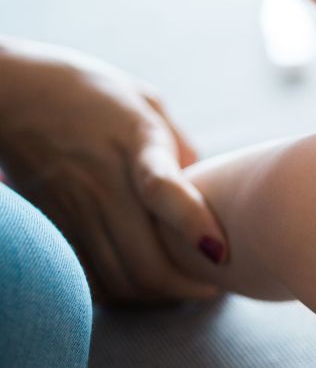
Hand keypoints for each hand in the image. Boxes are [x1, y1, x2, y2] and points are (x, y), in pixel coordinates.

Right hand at [0, 39, 226, 301]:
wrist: (11, 94)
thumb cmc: (93, 94)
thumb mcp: (147, 103)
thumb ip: (180, 146)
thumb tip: (208, 189)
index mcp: (135, 140)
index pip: (162, 189)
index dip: (192, 223)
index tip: (219, 251)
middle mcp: (103, 181)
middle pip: (145, 261)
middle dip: (188, 287)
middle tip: (214, 286)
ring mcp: (75, 210)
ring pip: (120, 280)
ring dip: (160, 296)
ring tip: (187, 289)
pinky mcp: (54, 229)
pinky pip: (92, 278)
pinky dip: (124, 292)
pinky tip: (143, 284)